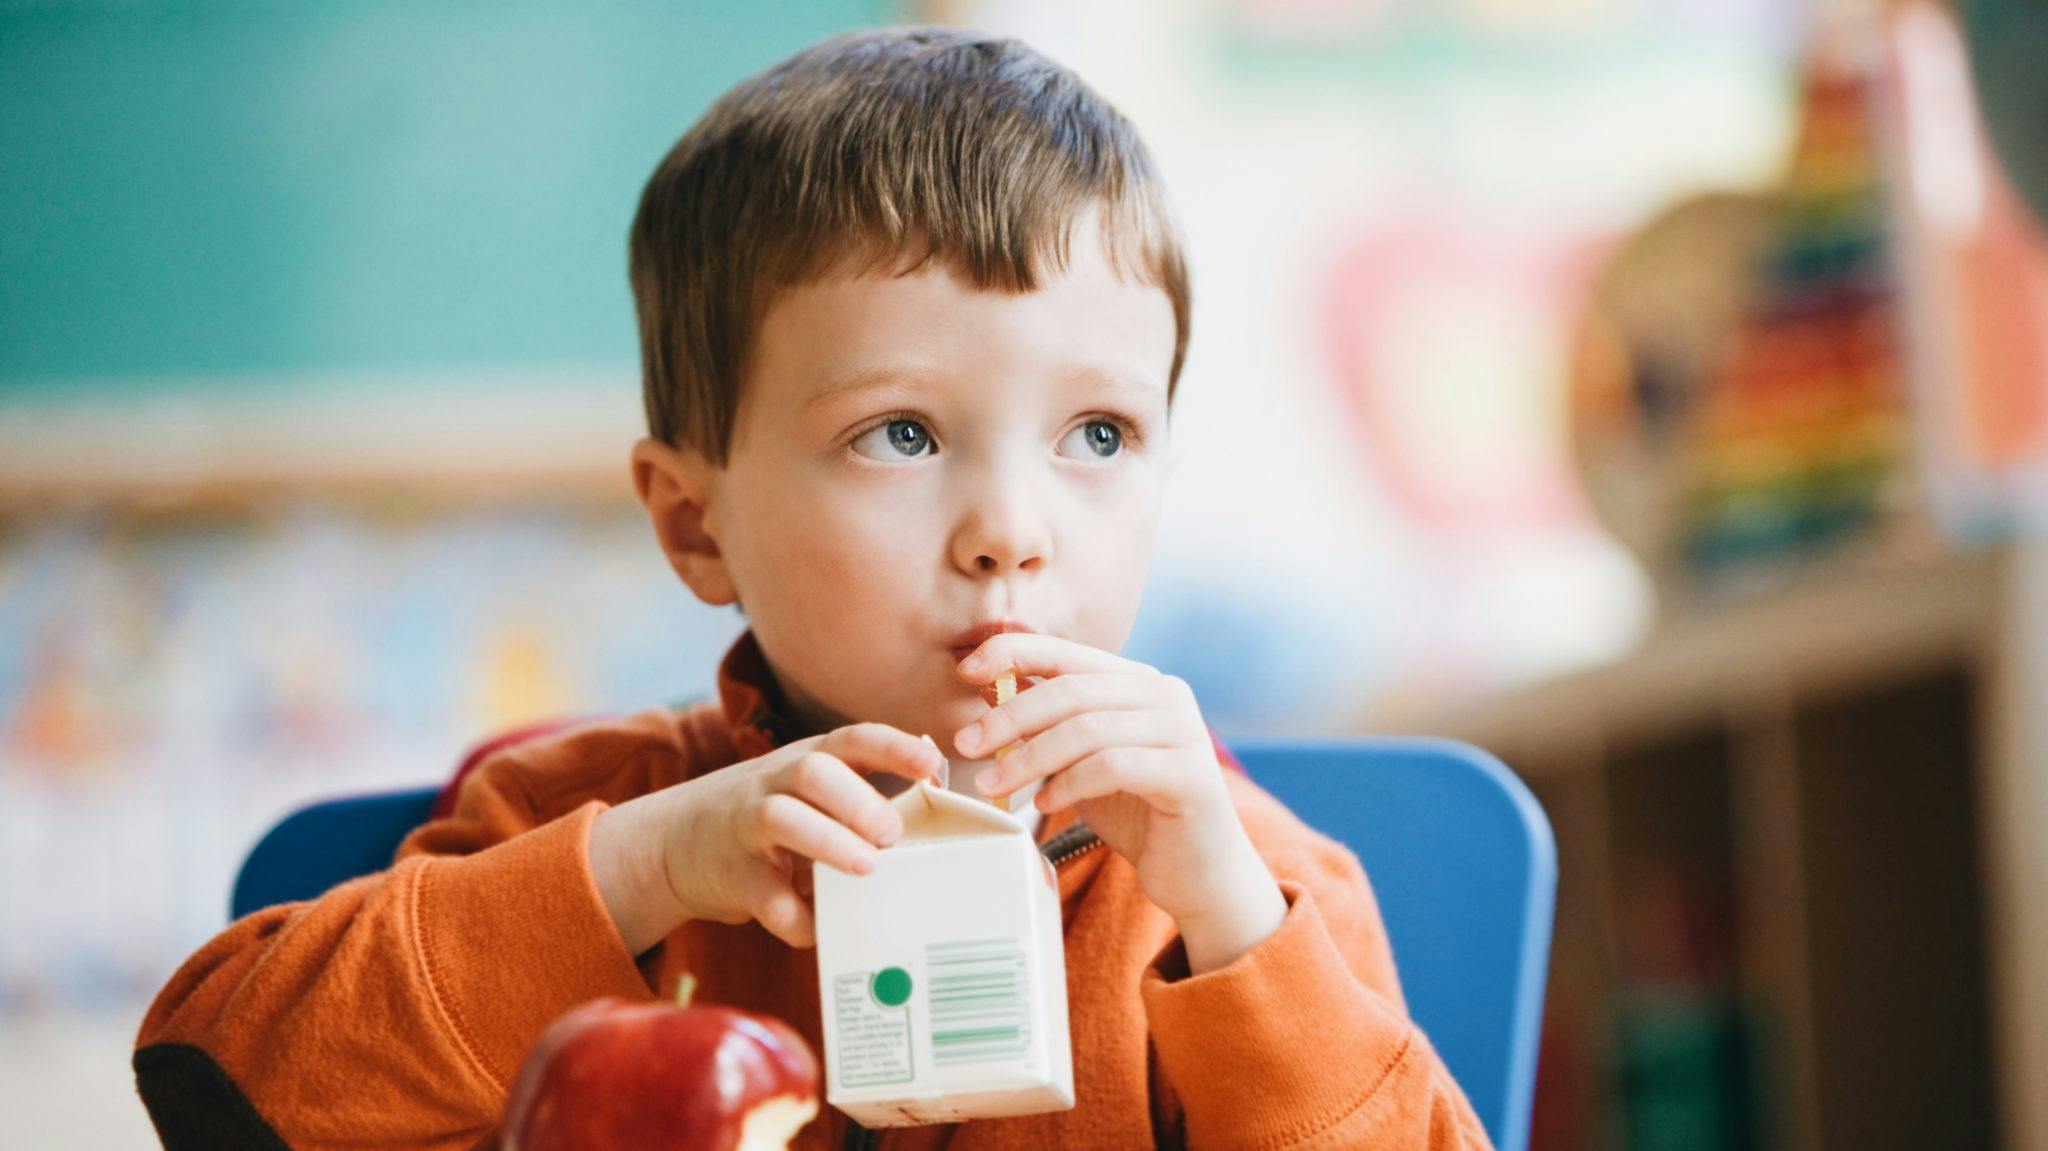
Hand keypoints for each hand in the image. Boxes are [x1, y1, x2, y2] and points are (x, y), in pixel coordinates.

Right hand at [589, 723, 944, 953]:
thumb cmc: (768, 815)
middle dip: (858, 800)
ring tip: (866, 867)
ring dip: (827, 841)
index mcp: (807, 760)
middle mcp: (775, 783)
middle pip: (814, 771)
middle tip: (893, 833)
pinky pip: (765, 896)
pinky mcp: (731, 875)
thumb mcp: (808, 789)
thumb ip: (864, 786)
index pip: (853, 740)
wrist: (673, 843)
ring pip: (781, 818)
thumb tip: (940, 779)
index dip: (894, 748)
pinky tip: (822, 927)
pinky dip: (797, 917)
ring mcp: (747, 825)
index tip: (931, 763)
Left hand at [952, 634, 1284, 972]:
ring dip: (1029, 756)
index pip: (1068, 652)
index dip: (1014, 653)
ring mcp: (1184, 731)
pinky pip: (1113, 766)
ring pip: (1087, 728)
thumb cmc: (1137, 815)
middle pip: (1072, 690)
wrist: (1199, 874)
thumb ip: (1050, 727)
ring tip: (992, 784)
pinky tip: (1045, 803)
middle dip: (1010, 715)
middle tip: (966, 744)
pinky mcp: (1190, 774)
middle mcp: (1167, 694)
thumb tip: (990, 691)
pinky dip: (1069, 782)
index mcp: (1139, 681)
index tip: (966, 672)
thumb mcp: (1082, 762)